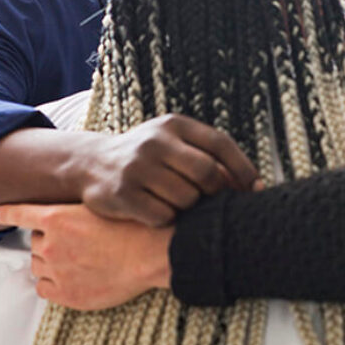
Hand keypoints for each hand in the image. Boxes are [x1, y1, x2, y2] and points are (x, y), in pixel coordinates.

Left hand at [0, 203, 171, 310]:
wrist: (155, 254)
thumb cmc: (138, 228)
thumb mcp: (104, 206)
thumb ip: (76, 213)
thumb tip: (64, 219)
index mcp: (58, 219)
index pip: (19, 214)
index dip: (6, 212)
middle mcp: (51, 244)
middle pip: (35, 241)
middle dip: (50, 240)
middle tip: (76, 242)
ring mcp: (57, 271)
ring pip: (38, 265)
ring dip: (51, 262)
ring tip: (79, 260)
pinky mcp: (67, 294)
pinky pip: (43, 288)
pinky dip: (52, 283)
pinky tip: (72, 277)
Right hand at [73, 114, 259, 225]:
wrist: (90, 163)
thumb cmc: (149, 157)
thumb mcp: (175, 142)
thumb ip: (210, 155)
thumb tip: (255, 186)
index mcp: (174, 124)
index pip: (220, 143)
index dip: (243, 168)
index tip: (255, 189)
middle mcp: (154, 142)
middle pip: (207, 173)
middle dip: (216, 192)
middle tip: (212, 200)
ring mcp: (136, 167)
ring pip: (187, 199)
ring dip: (190, 208)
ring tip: (177, 202)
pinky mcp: (121, 194)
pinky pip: (163, 216)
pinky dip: (167, 219)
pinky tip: (157, 211)